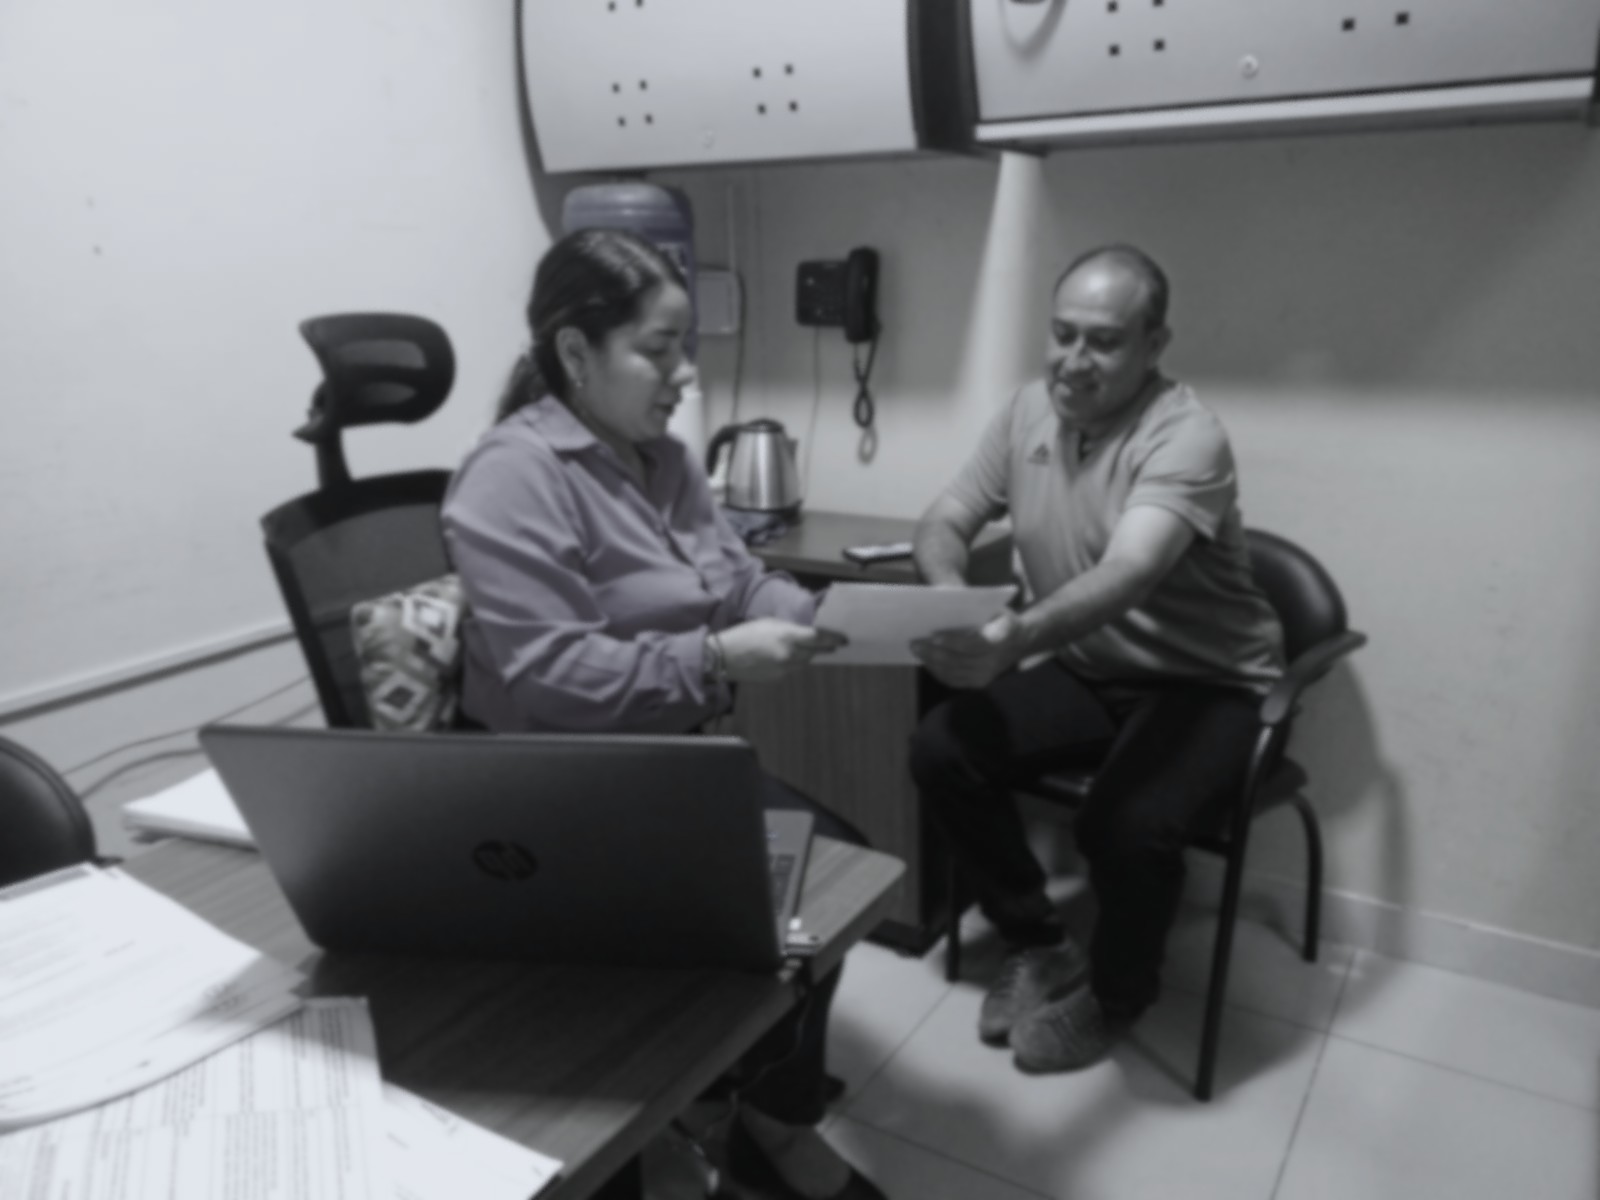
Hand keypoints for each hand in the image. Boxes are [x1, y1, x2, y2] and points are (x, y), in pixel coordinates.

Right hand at [717, 619, 848, 682]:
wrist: (725, 657)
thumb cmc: (745, 634)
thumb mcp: (769, 623)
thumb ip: (790, 628)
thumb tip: (807, 633)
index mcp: (788, 636)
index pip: (818, 637)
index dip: (834, 638)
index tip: (845, 639)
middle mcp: (789, 655)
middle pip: (814, 652)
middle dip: (822, 647)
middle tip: (831, 644)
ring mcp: (784, 669)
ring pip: (804, 662)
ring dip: (806, 655)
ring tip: (801, 648)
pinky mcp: (778, 679)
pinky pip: (792, 669)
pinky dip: (792, 662)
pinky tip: (782, 657)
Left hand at [911, 610, 1027, 689]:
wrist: (1017, 640)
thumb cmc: (997, 617)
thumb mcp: (991, 605)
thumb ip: (970, 602)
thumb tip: (939, 596)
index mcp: (1003, 635)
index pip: (977, 643)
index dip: (955, 641)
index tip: (935, 635)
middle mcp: (997, 659)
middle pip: (960, 660)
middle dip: (935, 652)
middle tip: (915, 642)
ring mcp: (988, 675)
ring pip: (954, 672)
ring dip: (932, 662)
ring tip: (916, 649)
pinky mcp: (979, 683)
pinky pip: (954, 680)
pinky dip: (937, 671)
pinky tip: (926, 660)